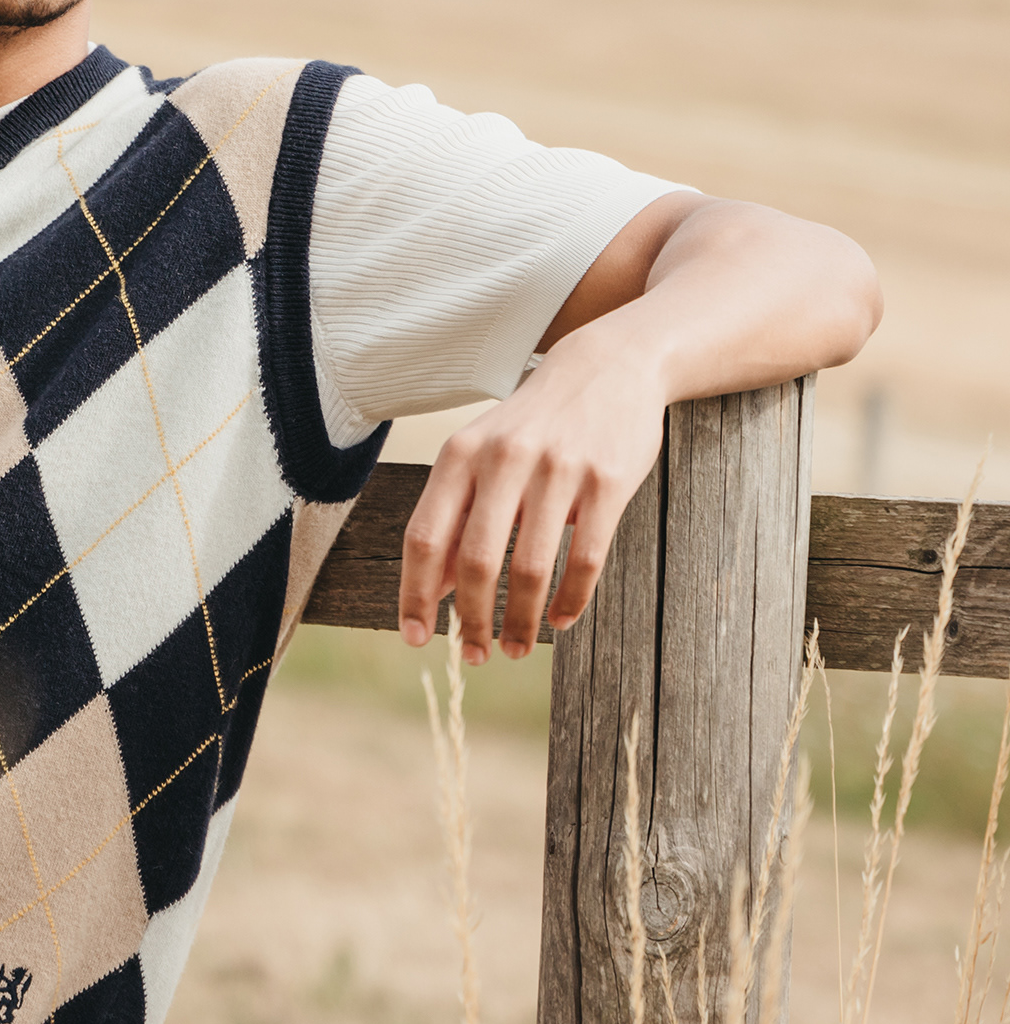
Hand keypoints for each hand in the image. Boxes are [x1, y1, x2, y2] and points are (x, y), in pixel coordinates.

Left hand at [397, 324, 668, 661]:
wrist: (608, 367)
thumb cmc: (533, 425)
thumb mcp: (482, 456)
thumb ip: (455, 515)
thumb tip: (431, 589)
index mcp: (460, 454)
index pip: (424, 537)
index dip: (415, 594)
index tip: (416, 638)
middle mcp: (503, 459)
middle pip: (474, 561)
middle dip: (471, 620)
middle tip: (474, 656)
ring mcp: (558, 469)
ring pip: (530, 567)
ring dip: (520, 621)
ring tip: (516, 648)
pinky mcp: (607, 481)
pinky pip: (586, 558)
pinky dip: (570, 600)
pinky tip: (559, 619)